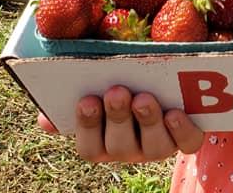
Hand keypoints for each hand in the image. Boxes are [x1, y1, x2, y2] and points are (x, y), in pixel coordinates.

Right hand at [36, 85, 204, 162]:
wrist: (175, 85)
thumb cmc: (128, 83)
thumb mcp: (100, 86)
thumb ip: (74, 97)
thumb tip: (45, 120)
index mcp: (104, 141)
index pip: (89, 147)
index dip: (87, 126)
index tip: (86, 99)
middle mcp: (130, 149)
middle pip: (120, 146)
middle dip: (117, 117)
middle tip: (116, 91)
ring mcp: (159, 147)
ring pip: (153, 147)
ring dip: (147, 121)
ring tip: (144, 97)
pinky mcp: (187, 139)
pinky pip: (186, 143)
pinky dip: (181, 130)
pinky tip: (175, 113)